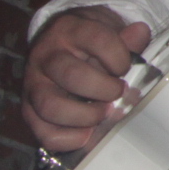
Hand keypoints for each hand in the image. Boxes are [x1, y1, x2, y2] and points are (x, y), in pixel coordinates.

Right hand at [22, 6, 150, 150]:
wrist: (60, 45)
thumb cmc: (91, 44)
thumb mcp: (109, 33)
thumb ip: (127, 39)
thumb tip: (140, 34)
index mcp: (70, 30)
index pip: (97, 40)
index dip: (118, 57)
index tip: (125, 67)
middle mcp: (46, 56)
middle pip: (72, 75)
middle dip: (103, 90)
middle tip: (118, 93)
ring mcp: (34, 83)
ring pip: (51, 106)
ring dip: (84, 116)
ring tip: (103, 113)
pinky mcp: (29, 109)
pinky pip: (43, 133)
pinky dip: (69, 139)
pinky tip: (88, 133)